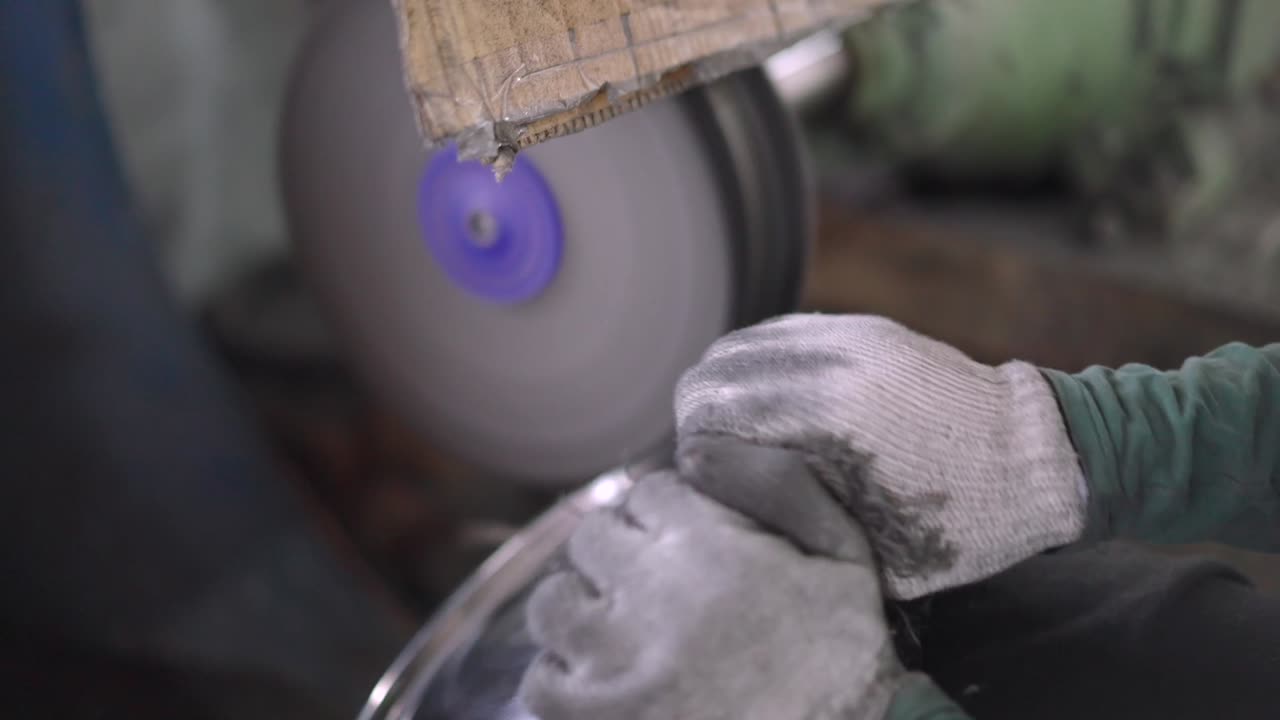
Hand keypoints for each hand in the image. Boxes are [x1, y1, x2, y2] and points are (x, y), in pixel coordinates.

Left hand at [517, 464, 904, 719]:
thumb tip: (702, 450)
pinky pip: (541, 682)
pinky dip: (561, 677)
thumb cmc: (848, 659)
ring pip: (554, 604)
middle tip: (649, 583)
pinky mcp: (598, 717)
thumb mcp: (845, 557)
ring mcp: (616, 660)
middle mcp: (651, 594)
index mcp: (708, 547)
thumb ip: (784, 489)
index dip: (665, 512)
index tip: (682, 537)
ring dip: (579, 607)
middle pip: (592, 538)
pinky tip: (599, 679)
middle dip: (618, 551)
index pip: (648, 493)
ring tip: (614, 627)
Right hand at [674, 313, 1087, 598]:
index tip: (718, 494)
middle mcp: (824, 371)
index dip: (703, 472)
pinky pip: (775, 335)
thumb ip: (790, 521)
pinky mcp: (858, 328)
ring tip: (739, 429)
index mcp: (824, 428)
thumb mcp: (870, 551)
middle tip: (718, 462)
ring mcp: (841, 340)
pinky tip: (776, 401)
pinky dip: (758, 367)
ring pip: (732, 350)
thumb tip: (728, 506)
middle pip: (706, 384)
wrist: (1037, 456)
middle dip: (700, 427)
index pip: (707, 436)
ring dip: (723, 392)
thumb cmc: (960, 522)